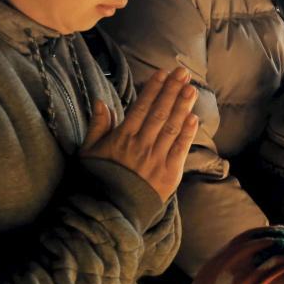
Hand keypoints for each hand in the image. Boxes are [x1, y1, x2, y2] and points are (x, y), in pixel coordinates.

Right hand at [81, 67, 198, 202]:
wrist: (109, 210)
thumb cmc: (98, 179)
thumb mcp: (89, 151)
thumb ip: (98, 125)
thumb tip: (101, 101)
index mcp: (122, 137)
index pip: (141, 107)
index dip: (153, 88)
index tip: (163, 73)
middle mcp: (141, 145)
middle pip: (160, 112)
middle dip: (172, 90)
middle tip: (183, 73)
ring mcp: (156, 159)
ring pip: (172, 127)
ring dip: (183, 107)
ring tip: (191, 89)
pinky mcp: (169, 173)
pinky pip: (180, 149)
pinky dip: (188, 133)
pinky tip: (194, 118)